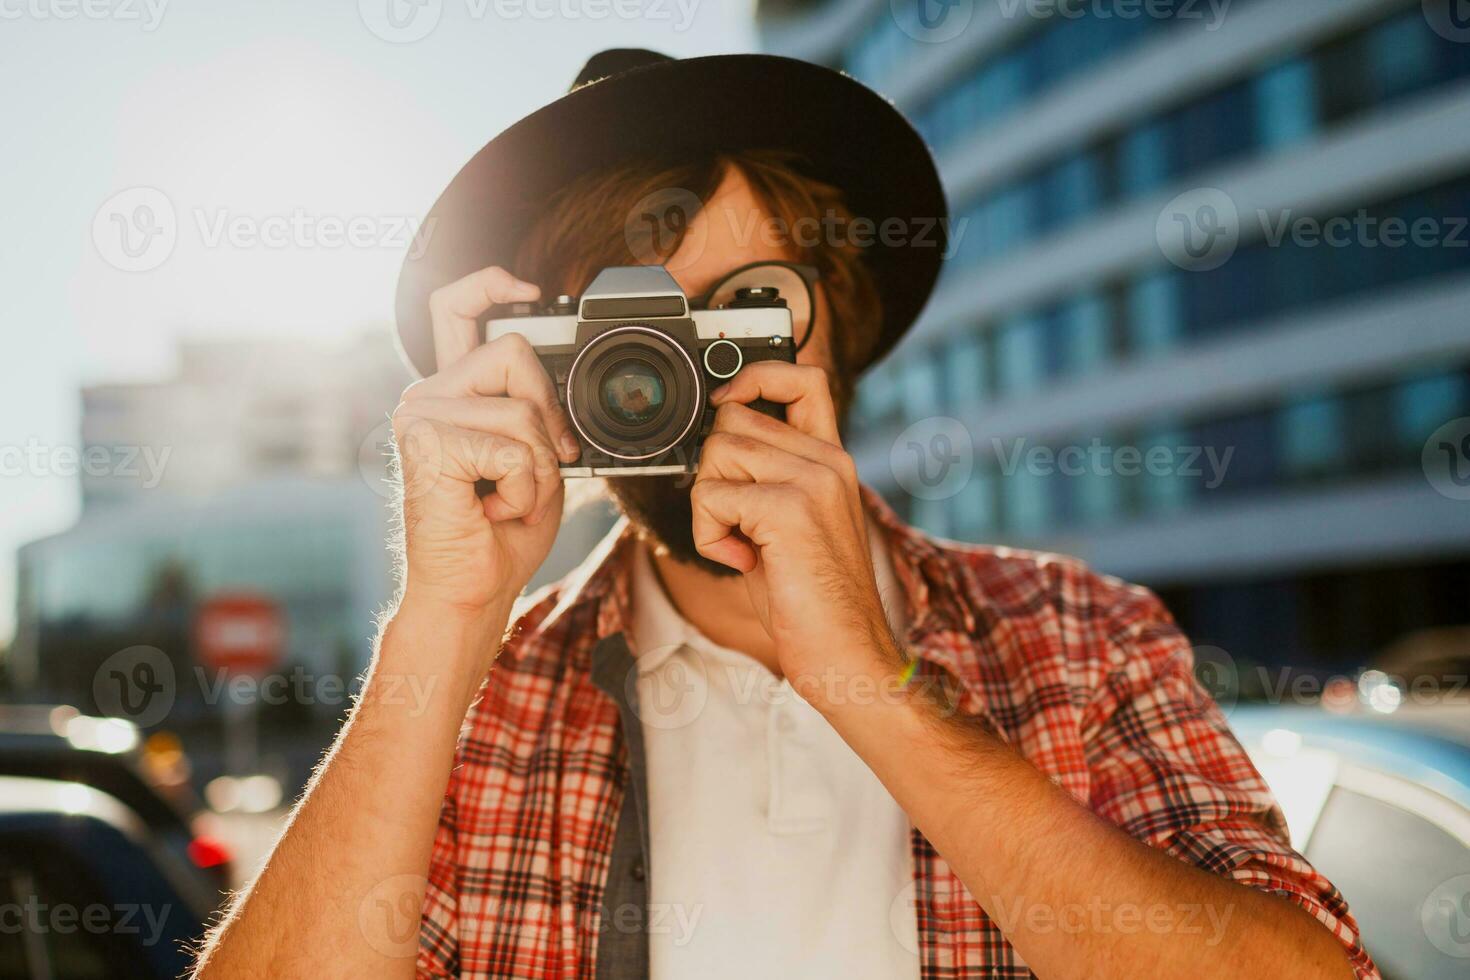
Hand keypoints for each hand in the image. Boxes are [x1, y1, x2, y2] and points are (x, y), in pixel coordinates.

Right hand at [391, 266, 581, 621]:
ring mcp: (419, 416)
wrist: (472, 592)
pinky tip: (493, 509)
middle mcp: (425, 395)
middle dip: (548, 414)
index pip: (454, 308)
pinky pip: (514, 446)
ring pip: (521, 406)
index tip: (528, 287)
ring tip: (508, 497)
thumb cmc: (500, 533)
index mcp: (449, 392)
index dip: (491, 283)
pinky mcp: (426, 444)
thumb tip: (567, 378)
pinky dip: (524, 487)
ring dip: (538, 466)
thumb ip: (537, 411)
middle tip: (539, 467)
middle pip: (514, 351)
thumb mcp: (535, 458)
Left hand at [691, 362, 899, 694]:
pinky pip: (711, 495)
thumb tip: (713, 451)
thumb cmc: (813, 602)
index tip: (728, 404)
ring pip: (717, 452)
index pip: (803, 379)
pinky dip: (708, 534)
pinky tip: (741, 561)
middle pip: (734, 418)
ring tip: (740, 545)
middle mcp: (828, 462)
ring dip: (708, 506)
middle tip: (735, 519)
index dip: (756, 376)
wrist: (848, 654)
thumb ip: (765, 480)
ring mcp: (813, 481)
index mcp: (832, 461)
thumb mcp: (789, 526)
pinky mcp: (790, 509)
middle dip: (714, 468)